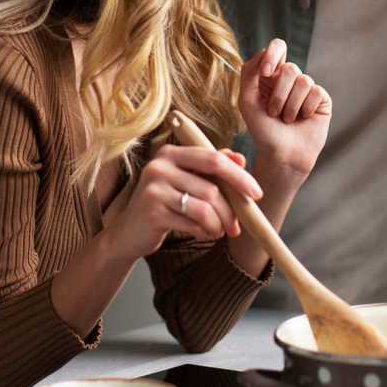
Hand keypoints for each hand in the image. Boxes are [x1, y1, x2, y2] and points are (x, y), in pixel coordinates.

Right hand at [102, 145, 262, 260]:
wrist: (130, 231)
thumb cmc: (164, 204)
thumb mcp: (187, 181)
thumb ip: (211, 169)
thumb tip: (240, 159)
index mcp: (170, 152)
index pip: (213, 158)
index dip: (238, 176)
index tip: (256, 194)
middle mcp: (160, 165)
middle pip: (212, 187)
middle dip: (231, 210)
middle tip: (237, 226)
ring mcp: (154, 188)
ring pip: (205, 208)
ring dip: (218, 225)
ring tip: (217, 231)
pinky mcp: (152, 211)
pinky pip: (193, 223)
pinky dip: (205, 232)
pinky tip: (202, 233)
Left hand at [239, 38, 331, 178]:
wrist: (282, 155)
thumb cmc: (262, 129)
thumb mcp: (247, 100)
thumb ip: (250, 72)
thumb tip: (264, 51)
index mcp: (271, 75)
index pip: (278, 47)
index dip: (273, 55)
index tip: (266, 73)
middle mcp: (290, 79)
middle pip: (290, 68)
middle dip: (279, 93)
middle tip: (273, 113)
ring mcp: (307, 88)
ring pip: (303, 80)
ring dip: (291, 105)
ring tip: (287, 119)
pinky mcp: (321, 99)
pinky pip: (316, 92)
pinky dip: (305, 108)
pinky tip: (303, 119)